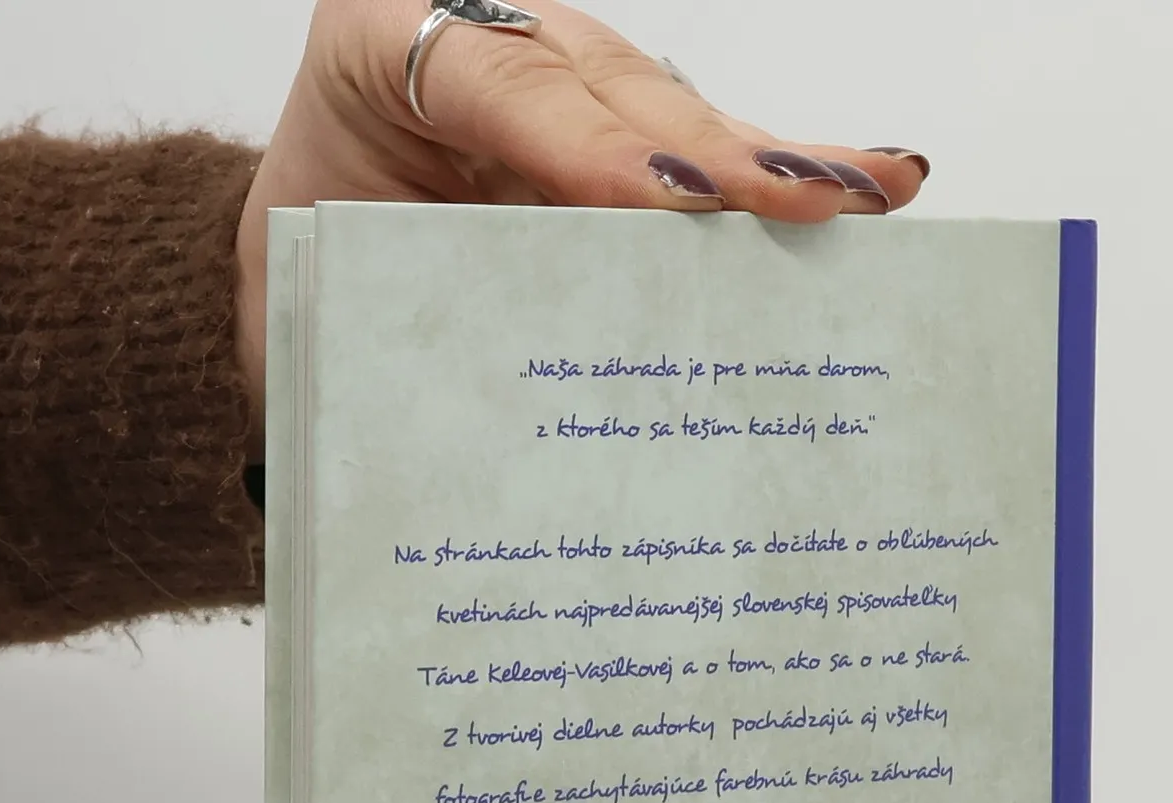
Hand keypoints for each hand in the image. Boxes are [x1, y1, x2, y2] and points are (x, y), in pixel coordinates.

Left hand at [235, 0, 929, 447]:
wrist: (294, 234)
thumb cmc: (311, 248)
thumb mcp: (321, 270)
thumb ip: (400, 283)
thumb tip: (520, 393)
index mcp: (387, 46)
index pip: (500, 83)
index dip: (587, 144)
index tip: (662, 202)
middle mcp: (493, 39)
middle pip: (618, 93)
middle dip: (713, 155)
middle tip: (801, 205)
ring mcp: (566, 76)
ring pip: (678, 115)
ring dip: (779, 164)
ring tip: (871, 194)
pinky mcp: (616, 127)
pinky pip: (697, 145)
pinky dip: (781, 169)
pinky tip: (877, 181)